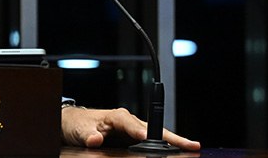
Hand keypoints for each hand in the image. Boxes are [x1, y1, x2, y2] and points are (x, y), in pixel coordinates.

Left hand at [60, 106, 200, 150]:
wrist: (74, 123)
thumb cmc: (77, 124)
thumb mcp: (78, 130)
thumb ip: (88, 135)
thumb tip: (95, 139)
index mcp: (116, 116)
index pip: (130, 122)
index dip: (138, 131)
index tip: (146, 138)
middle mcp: (128, 121)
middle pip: (153, 128)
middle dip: (172, 136)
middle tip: (191, 144)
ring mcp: (133, 130)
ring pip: (157, 135)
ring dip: (174, 141)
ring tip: (193, 148)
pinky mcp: (134, 139)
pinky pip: (153, 142)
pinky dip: (166, 146)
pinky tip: (178, 151)